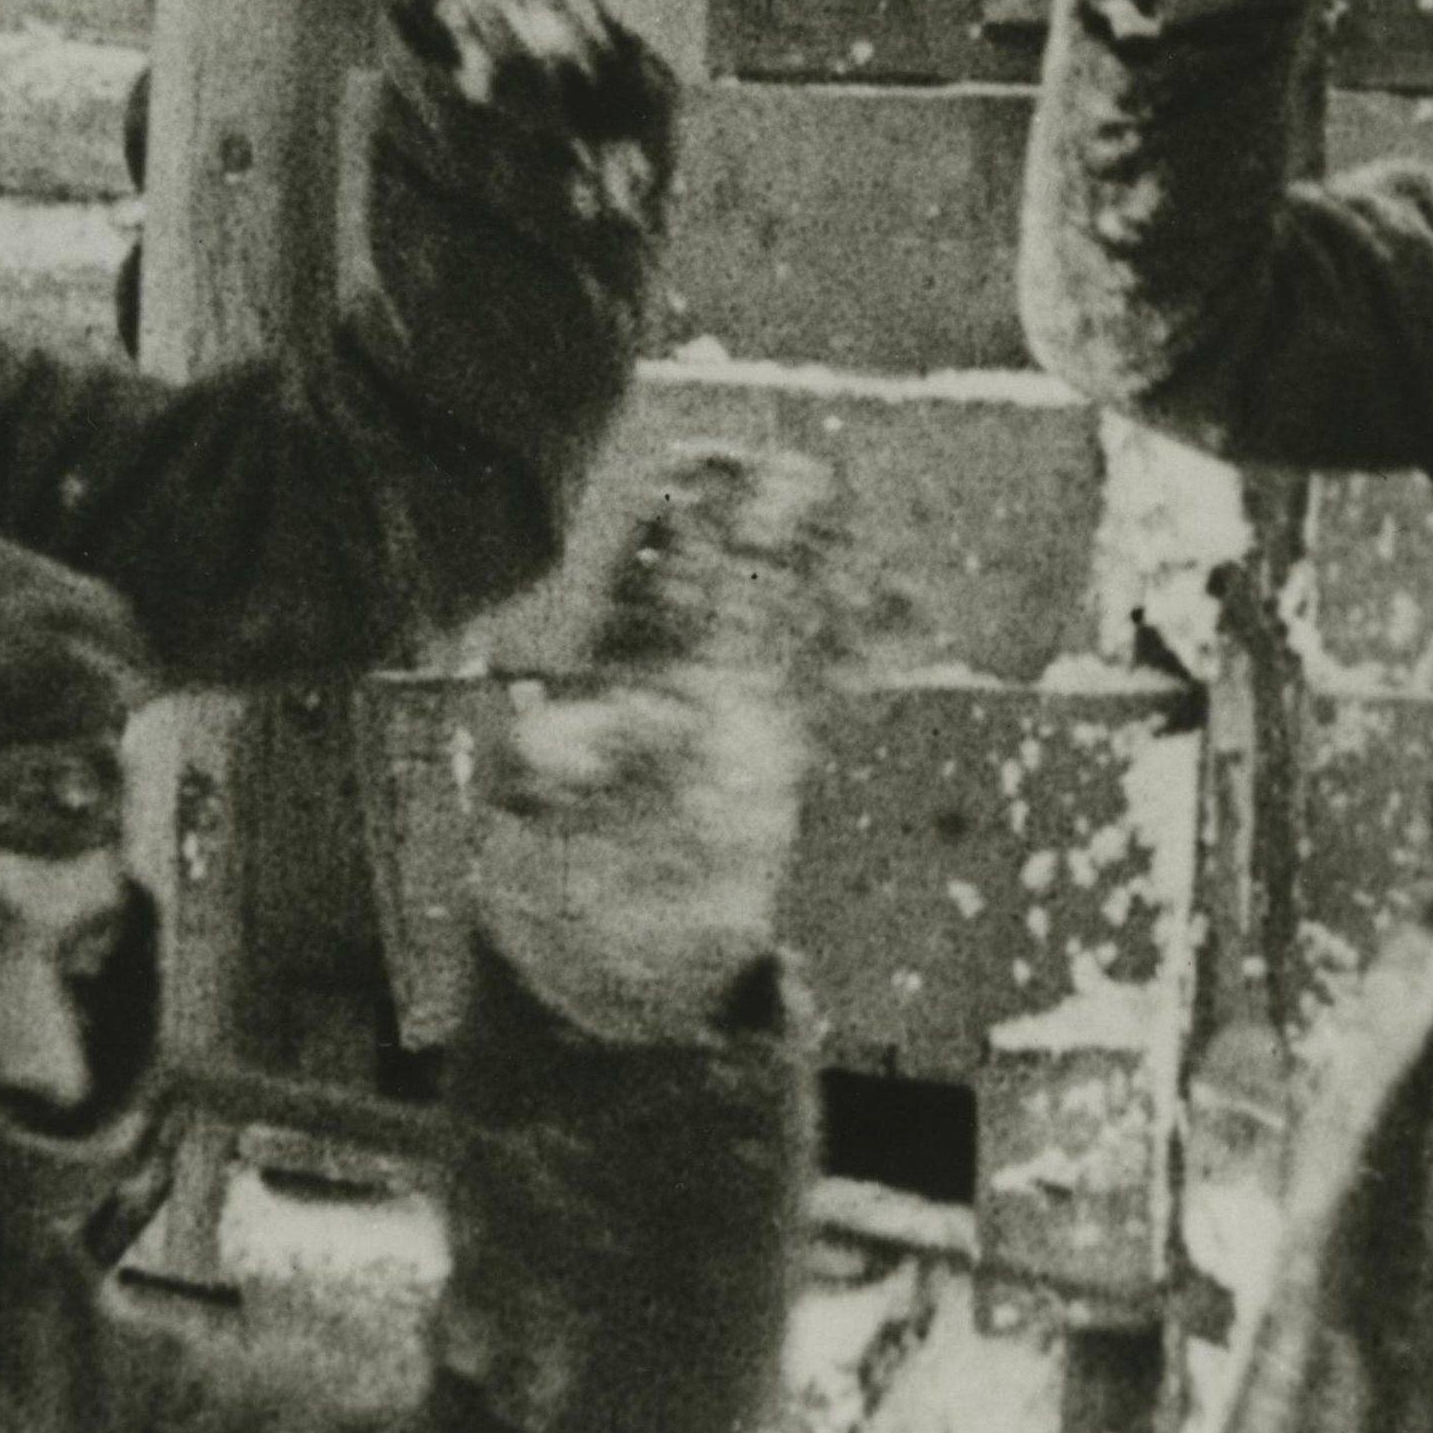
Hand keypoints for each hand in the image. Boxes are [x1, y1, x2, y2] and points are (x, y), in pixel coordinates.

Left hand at [471, 446, 844, 1042]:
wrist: (606, 971)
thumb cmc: (547, 889)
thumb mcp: (529, 825)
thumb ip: (560, 766)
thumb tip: (626, 715)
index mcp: (604, 678)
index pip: (644, 581)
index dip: (673, 523)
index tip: (698, 465)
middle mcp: (673, 679)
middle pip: (722, 580)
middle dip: (755, 519)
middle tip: (793, 461)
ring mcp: (732, 713)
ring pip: (781, 619)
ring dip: (816, 565)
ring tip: (853, 512)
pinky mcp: (777, 757)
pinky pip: (826, 689)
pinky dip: (863, 648)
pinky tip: (903, 612)